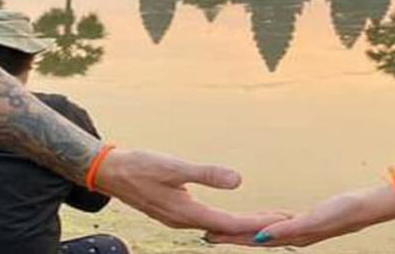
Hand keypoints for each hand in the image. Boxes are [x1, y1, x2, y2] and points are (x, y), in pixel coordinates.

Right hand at [94, 148, 288, 233]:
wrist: (108, 171)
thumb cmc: (139, 166)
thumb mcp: (174, 166)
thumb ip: (206, 173)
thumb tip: (238, 180)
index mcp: (186, 213)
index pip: (230, 224)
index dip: (256, 223)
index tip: (280, 221)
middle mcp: (184, 221)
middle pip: (228, 229)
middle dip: (256, 226)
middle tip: (285, 222)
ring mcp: (179, 217)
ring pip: (219, 227)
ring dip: (243, 224)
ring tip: (268, 220)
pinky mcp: (176, 211)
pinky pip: (209, 221)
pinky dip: (227, 220)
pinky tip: (234, 217)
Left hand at [205, 187, 394, 247]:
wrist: (371, 207)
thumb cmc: (346, 211)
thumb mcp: (315, 218)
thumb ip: (287, 229)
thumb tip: (259, 237)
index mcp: (292, 236)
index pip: (253, 239)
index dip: (230, 238)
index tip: (207, 237)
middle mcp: (293, 236)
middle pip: (254, 237)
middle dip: (231, 237)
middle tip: (206, 235)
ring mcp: (301, 230)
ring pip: (265, 232)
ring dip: (245, 232)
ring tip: (226, 230)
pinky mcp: (307, 221)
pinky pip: (278, 223)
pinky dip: (264, 223)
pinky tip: (260, 221)